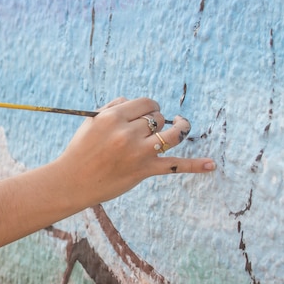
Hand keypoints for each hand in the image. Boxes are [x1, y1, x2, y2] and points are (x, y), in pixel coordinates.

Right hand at [55, 97, 215, 206]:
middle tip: (147, 130)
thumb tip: (134, 102)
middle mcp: (127, 132)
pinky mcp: (144, 170)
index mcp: (113, 117)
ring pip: (172, 134)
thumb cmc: (80, 150)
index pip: (146, 103)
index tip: (146, 115)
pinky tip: (211, 165)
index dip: (150, 107)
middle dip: (157, 121)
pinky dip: (195, 165)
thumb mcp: (91, 122)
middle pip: (158, 118)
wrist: (72, 181)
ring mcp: (138, 152)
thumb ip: (113, 107)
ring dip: (180, 129)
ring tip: (182, 127)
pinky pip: (175, 165)